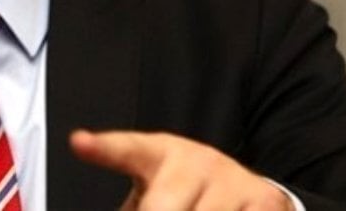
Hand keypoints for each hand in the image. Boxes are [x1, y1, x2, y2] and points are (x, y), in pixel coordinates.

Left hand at [70, 130, 293, 210]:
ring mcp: (232, 178)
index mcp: (158, 154)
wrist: (251, 193)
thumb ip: (131, 207)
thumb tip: (114, 192)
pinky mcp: (266, 200)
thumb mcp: (153, 194)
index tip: (79, 142)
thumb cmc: (184, 197)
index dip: (102, 148)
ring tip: (196, 210)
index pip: (126, 151)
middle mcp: (195, 160)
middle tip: (168, 206)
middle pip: (162, 208)